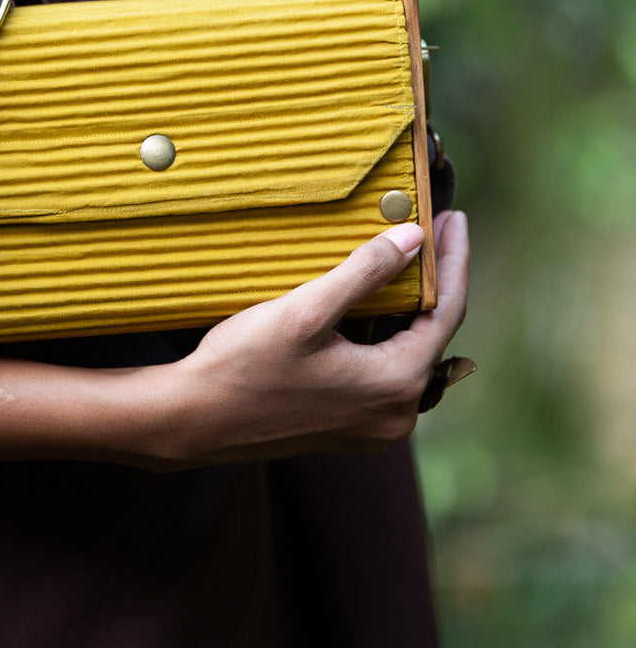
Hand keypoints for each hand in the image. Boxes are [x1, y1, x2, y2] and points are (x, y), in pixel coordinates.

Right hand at [153, 210, 470, 467]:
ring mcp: (373, 428)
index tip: (453, 217)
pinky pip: (382, 373)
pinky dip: (382, 335)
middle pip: (430, 334)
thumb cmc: (243, 366)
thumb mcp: (304, 310)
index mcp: (395, 385)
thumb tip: (413, 238)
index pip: (447, 311)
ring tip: (403, 258)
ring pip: (406, 353)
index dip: (452, 259)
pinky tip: (368, 305)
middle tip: (431, 228)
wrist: (193, 421)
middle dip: (433, 280)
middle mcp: (396, 416)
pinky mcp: (349, 430)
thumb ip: (364, 272)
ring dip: (406, 308)